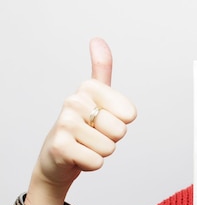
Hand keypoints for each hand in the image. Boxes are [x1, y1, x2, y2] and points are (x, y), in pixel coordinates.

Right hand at [25, 38, 136, 204]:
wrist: (57, 158)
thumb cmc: (83, 126)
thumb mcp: (96, 96)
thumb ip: (101, 69)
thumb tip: (98, 39)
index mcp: (88, 87)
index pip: (130, 114)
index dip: (121, 123)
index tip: (102, 119)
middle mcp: (73, 101)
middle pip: (120, 131)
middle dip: (111, 139)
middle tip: (92, 135)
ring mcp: (64, 123)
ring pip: (109, 147)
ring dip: (100, 152)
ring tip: (84, 145)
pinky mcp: (60, 147)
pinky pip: (97, 161)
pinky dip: (91, 164)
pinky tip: (77, 157)